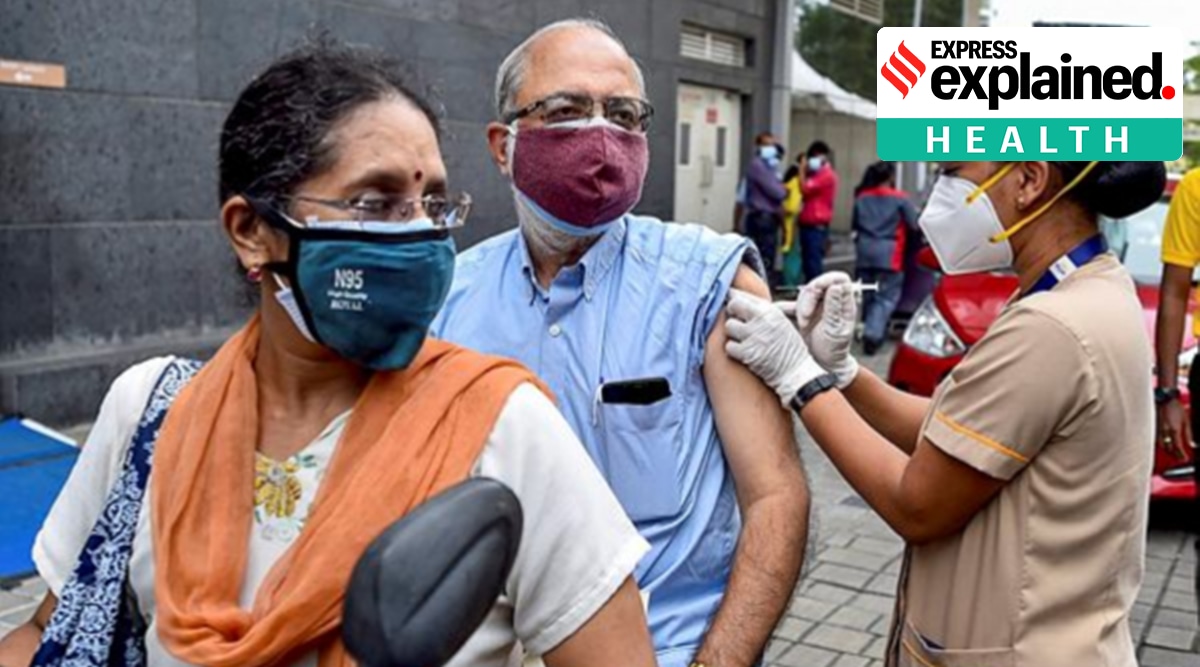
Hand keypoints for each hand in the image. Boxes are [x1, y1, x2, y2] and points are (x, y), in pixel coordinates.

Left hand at [725, 289, 826, 404]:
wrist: (796, 372)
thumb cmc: (789, 348)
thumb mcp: (781, 322)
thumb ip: (762, 311)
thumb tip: (736, 299)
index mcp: (771, 310)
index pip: (742, 295)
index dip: (733, 297)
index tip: (728, 299)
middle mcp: (762, 320)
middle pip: (733, 306)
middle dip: (732, 312)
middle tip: (737, 321)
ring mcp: (754, 336)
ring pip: (729, 326)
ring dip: (733, 333)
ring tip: (744, 339)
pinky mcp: (747, 353)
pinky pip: (729, 346)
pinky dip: (734, 350)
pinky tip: (744, 353)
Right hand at [783, 272, 859, 388]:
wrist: (822, 366)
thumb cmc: (833, 351)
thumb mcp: (835, 330)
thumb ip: (834, 308)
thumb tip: (836, 286)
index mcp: (844, 304)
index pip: (838, 279)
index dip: (826, 281)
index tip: (816, 292)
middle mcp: (830, 302)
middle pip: (817, 285)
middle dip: (808, 299)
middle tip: (805, 318)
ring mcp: (816, 307)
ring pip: (803, 294)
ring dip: (799, 307)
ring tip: (802, 325)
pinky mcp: (802, 314)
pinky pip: (790, 304)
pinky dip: (784, 310)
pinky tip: (780, 316)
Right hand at [1156, 398, 1190, 460]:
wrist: (1163, 398)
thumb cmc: (1175, 407)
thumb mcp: (1186, 420)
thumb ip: (1189, 434)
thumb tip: (1192, 444)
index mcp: (1174, 430)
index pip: (1177, 447)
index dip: (1181, 455)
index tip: (1185, 459)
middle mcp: (1164, 431)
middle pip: (1168, 448)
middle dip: (1173, 454)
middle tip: (1178, 458)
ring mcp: (1156, 429)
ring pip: (1160, 445)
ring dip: (1166, 450)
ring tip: (1171, 452)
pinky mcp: (1151, 427)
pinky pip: (1155, 439)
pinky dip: (1160, 444)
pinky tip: (1163, 445)